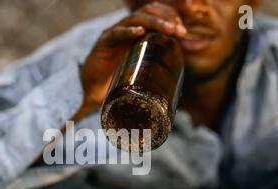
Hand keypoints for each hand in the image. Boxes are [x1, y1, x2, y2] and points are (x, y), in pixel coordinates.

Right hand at [76, 2, 186, 120]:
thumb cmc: (117, 78)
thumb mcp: (141, 69)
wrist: (92, 88)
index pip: (154, 13)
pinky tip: (139, 32)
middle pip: (148, 11)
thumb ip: (160, 66)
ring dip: (155, 22)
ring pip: (135, 19)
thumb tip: (184, 73)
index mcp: (136, 31)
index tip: (184, 31)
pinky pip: (116, 33)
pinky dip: (128, 32)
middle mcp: (125, 28)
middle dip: (166, 18)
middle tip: (181, 31)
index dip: (170, 16)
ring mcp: (114, 33)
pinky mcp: (103, 43)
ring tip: (169, 30)